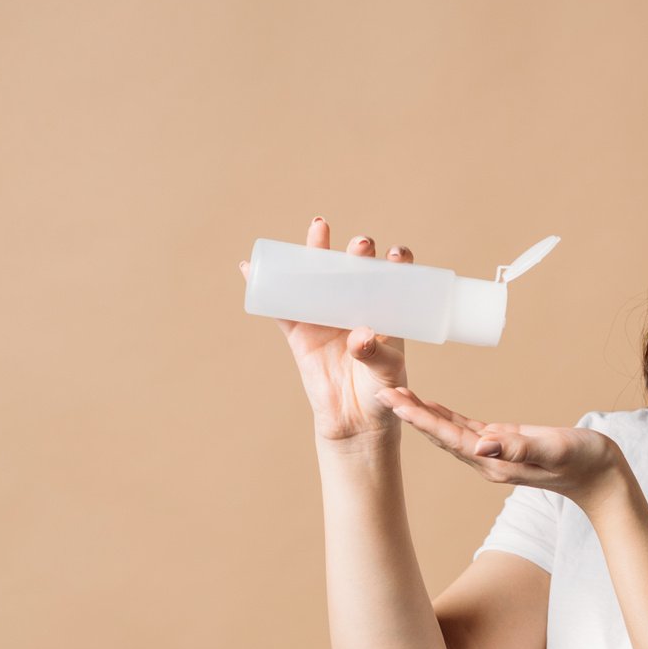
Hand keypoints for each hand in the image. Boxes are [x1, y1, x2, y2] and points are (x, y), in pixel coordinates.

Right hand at [240, 216, 414, 444]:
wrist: (355, 421)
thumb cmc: (381, 392)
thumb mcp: (386, 373)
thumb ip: (375, 354)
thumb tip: (359, 336)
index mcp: (384, 313)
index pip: (393, 280)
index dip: (395, 262)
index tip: (397, 254)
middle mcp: (355, 308)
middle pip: (354, 271)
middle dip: (357, 252)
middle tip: (360, 244)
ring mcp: (326, 317)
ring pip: (318, 279)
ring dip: (315, 252)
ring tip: (319, 227)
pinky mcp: (300, 333)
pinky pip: (281, 307)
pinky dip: (263, 286)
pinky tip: (250, 266)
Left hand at [376, 386, 625, 509]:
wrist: (602, 478)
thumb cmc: (585, 462)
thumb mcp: (556, 450)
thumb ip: (521, 447)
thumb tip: (483, 443)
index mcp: (497, 464)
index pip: (451, 438)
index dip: (422, 419)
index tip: (396, 401)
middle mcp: (489, 461)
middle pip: (441, 435)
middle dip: (411, 415)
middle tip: (382, 391)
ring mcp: (495, 454)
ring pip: (449, 432)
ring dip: (423, 414)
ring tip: (397, 395)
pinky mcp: (504, 445)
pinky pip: (466, 429)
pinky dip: (445, 416)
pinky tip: (430, 406)